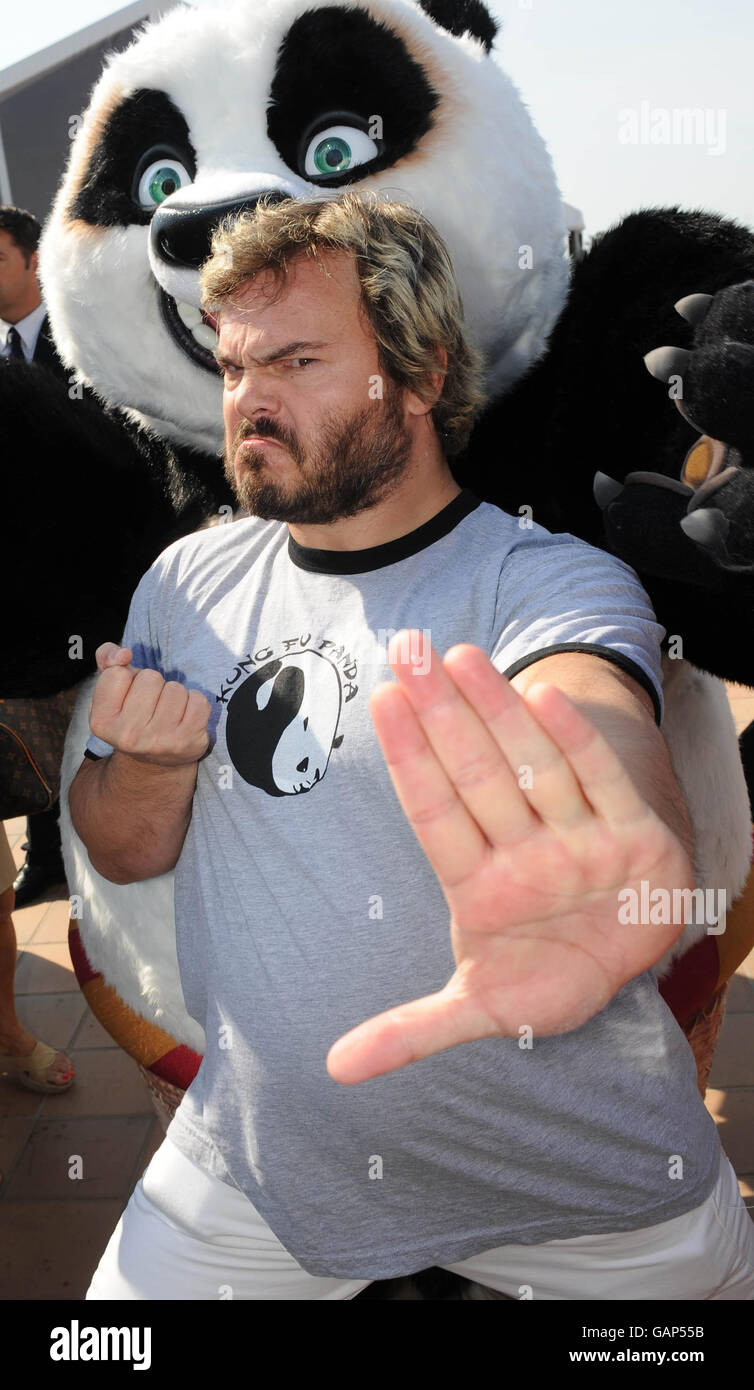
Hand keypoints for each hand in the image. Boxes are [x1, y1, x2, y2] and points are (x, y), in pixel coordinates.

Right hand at [89, 642, 210, 766]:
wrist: (154, 761)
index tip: (128, 696)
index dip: (128, 677)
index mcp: (101, 722)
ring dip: (175, 694)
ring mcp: (158, 741)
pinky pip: (198, 701)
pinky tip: (184, 717)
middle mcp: (127, 736)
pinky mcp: (187, 741)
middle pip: (150, 678)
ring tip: (167, 711)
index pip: (118, 673)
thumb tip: (124, 654)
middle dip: (153, 685)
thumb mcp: (111, 689)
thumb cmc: (131, 713)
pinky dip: (195, 703)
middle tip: (150, 705)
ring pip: (176, 689)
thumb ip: (107, 658)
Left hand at [326, 631, 692, 1083]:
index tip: (380, 703)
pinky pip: (600, 783)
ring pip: (529, 767)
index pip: (435, 813)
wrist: (624, 970)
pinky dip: (576, 744)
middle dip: (441, 714)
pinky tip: (542, 694)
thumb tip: (334, 1070)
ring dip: (496, 712)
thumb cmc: (543, 979)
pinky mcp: (634, 838)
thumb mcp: (480, 1012)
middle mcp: (523, 853)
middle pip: (475, 774)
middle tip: (406, 649)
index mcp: (478, 887)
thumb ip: (412, 1032)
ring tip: (459, 655)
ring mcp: (576, 841)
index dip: (409, 759)